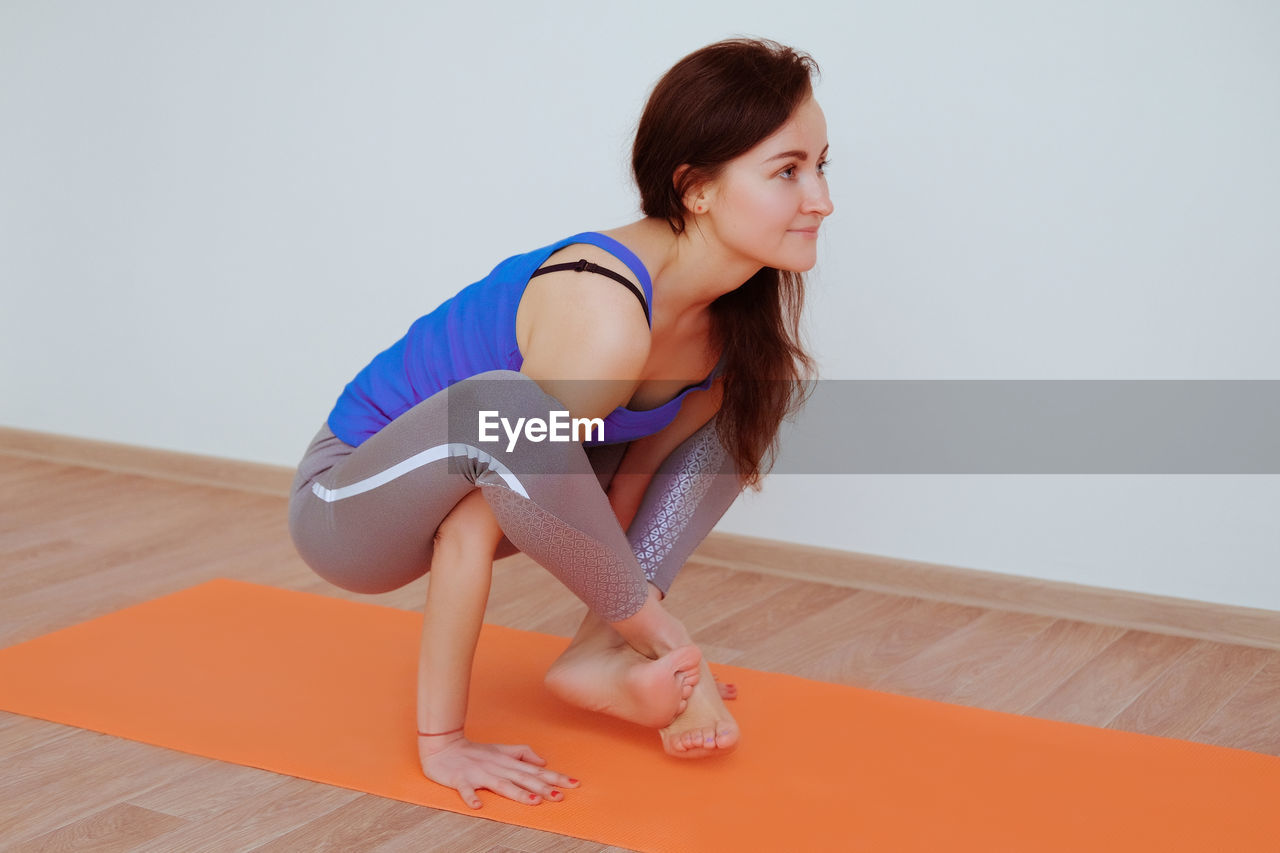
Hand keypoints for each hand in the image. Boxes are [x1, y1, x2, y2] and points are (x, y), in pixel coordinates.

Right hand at [420, 735, 579, 808]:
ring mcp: (479, 773)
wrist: (443, 746)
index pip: (535, 770)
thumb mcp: (501, 750)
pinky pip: (466, 790)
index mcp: (507, 761)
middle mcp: (497, 767)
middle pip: (523, 778)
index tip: (574, 783)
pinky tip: (478, 806)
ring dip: (517, 792)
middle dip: (542, 787)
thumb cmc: (473, 751)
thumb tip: (543, 761)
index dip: (554, 776)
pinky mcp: (460, 779)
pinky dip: (471, 797)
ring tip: (533, 801)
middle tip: (560, 796)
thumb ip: (522, 754)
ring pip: (501, 784)